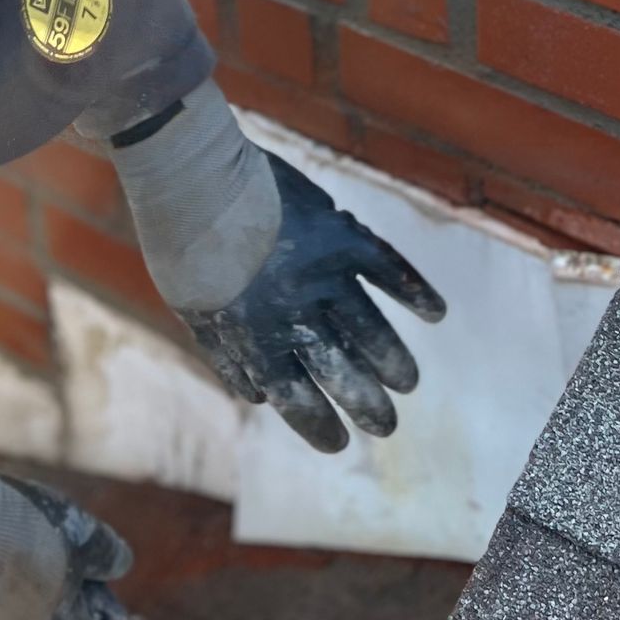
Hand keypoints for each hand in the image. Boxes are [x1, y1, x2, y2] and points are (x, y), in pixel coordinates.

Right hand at [0, 455, 134, 619]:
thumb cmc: (22, 528)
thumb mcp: (80, 534)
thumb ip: (107, 554)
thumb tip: (119, 567)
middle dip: (82, 604)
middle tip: (90, 567)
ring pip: (29, 615)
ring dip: (46, 588)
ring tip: (49, 544)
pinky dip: (13, 580)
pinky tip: (12, 542)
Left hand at [185, 155, 446, 453]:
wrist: (193, 176)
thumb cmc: (183, 246)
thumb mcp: (193, 312)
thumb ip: (229, 357)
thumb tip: (260, 396)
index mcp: (254, 338)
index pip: (297, 398)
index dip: (320, 425)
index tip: (339, 444)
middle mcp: (294, 314)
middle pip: (341, 372)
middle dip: (367, 404)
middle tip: (387, 425)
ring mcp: (320, 274)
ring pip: (370, 329)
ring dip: (392, 360)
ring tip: (408, 383)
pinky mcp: (339, 234)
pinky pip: (387, 267)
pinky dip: (413, 289)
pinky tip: (437, 312)